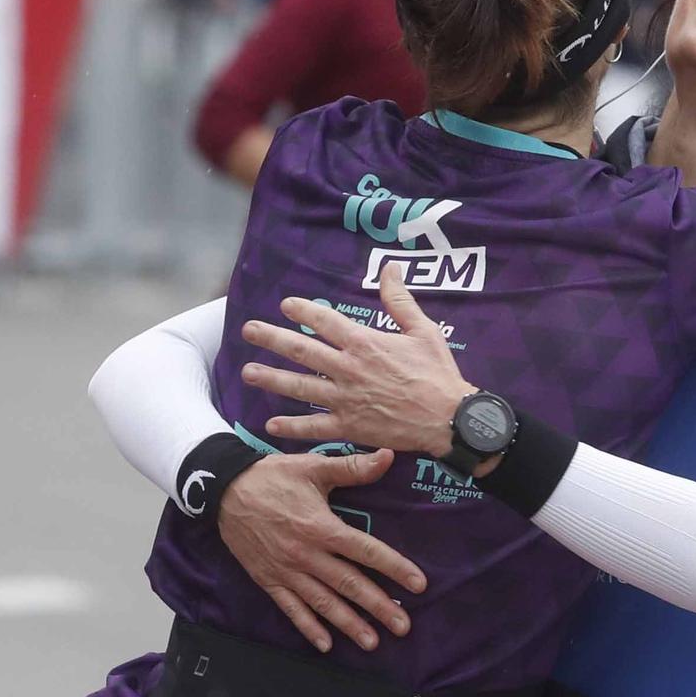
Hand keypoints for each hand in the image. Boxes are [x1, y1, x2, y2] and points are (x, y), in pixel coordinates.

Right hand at [217, 450, 428, 652]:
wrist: (223, 490)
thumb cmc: (273, 476)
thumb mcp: (313, 467)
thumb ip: (353, 467)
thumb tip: (388, 456)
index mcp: (322, 528)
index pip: (366, 552)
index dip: (394, 568)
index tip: (419, 585)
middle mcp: (306, 555)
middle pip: (348, 584)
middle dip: (378, 607)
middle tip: (403, 627)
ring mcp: (286, 571)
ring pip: (322, 603)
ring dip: (348, 624)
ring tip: (372, 643)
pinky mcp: (268, 579)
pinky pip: (290, 608)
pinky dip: (308, 628)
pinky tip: (326, 645)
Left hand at [241, 265, 468, 457]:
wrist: (448, 418)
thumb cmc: (438, 373)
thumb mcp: (424, 330)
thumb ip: (400, 301)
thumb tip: (390, 268)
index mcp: (365, 343)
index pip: (325, 321)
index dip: (303, 310)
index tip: (286, 305)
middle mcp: (348, 369)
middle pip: (301, 350)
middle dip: (272, 338)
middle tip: (248, 330)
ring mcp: (345, 399)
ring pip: (299, 387)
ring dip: (271, 378)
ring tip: (247, 372)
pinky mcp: (349, 426)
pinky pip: (314, 427)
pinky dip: (292, 426)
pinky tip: (271, 423)